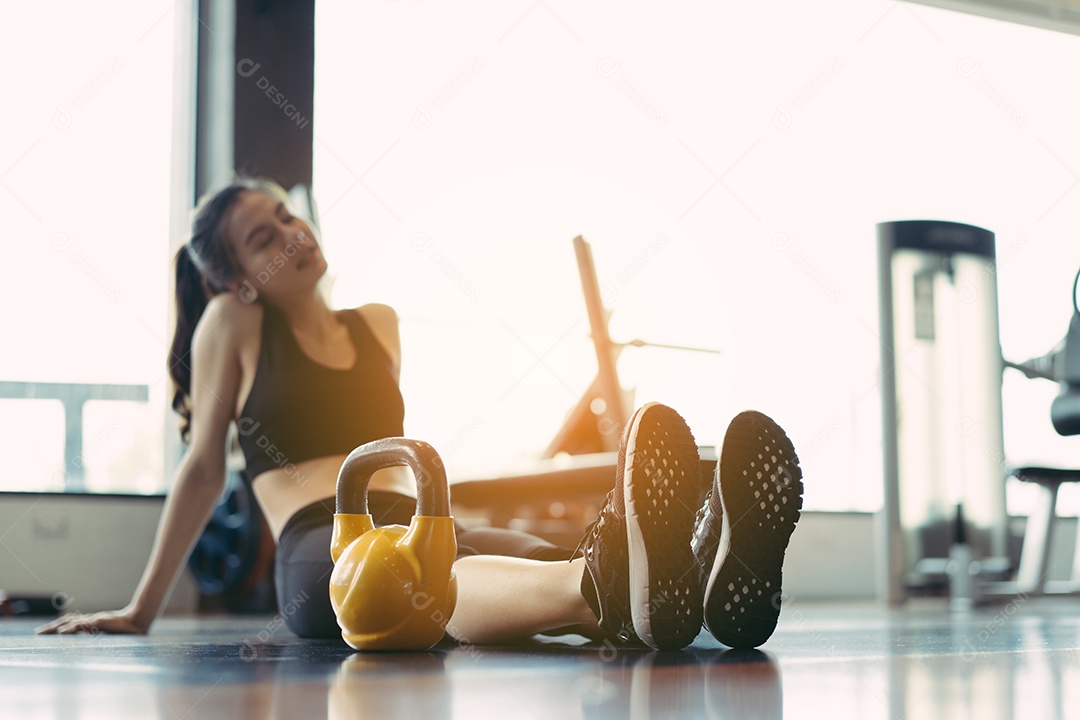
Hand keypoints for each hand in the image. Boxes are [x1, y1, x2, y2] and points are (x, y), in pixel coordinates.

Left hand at [35, 607, 149, 635]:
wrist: (137, 621)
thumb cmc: (125, 629)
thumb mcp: (108, 633)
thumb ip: (98, 635)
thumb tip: (89, 639)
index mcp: (90, 623)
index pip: (70, 622)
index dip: (57, 626)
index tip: (45, 632)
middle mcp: (89, 620)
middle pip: (66, 621)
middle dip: (50, 628)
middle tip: (37, 634)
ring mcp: (93, 620)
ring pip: (70, 622)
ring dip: (55, 628)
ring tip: (43, 633)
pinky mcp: (97, 622)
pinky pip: (81, 625)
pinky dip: (70, 628)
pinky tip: (61, 633)